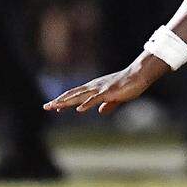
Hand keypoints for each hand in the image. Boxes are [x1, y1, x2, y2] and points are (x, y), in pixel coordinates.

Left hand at [43, 61, 157, 114]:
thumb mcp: (118, 97)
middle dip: (59, 101)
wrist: (140, 74)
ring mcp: (101, 89)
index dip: (65, 101)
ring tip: (55, 106)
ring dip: (67, 101)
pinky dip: (86, 104)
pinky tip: (79, 109)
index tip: (54, 106)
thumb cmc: (130, 84)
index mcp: (96, 88)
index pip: (76, 95)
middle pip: (73, 94)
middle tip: (46, 106)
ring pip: (80, 96)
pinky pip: (95, 99)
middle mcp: (95, 87)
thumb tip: (100, 112)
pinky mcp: (109, 92)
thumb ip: (108, 104)